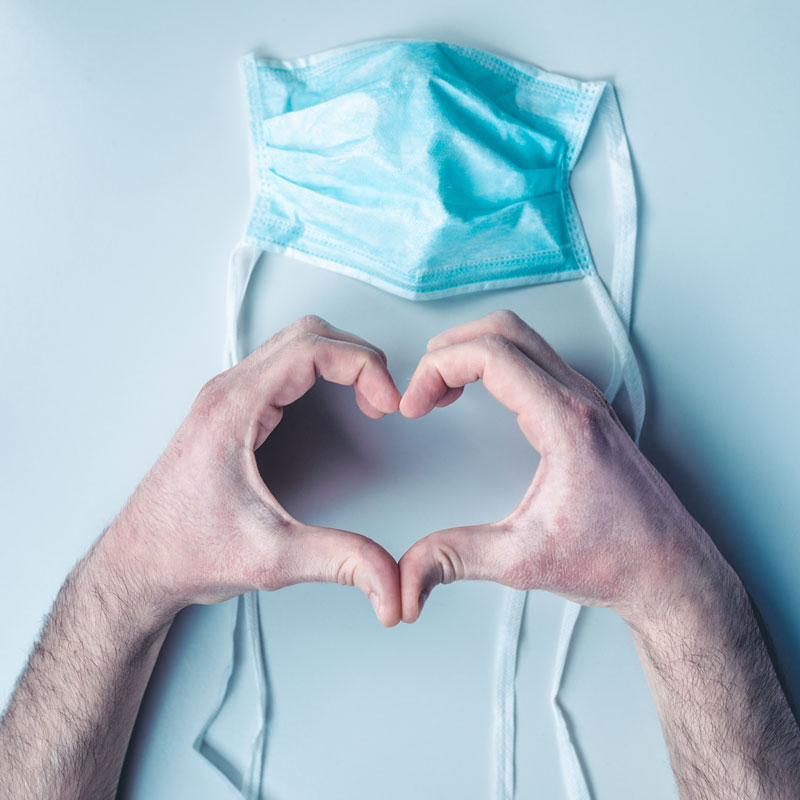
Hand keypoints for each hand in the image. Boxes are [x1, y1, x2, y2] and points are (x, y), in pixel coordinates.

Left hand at [97, 315, 402, 626]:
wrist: (138, 565)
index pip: (310, 349)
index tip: (389, 401)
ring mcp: (227, 397)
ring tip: (370, 400)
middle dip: (358, 358)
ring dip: (341, 361)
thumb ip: (339, 561)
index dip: (362, 366)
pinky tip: (339, 402)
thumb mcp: (271, 558)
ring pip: (296, 344)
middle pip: (307, 335)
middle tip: (385, 399)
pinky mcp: (232, 411)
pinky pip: (285, 367)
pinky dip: (323, 373)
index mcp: (233, 409)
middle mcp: (227, 392)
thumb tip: (389, 578)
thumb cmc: (184, 552)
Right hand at [398, 310, 720, 626]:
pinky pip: (535, 360)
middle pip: (505, 329)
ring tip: (441, 388)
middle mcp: (580, 400)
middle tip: (422, 386)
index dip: (438, 369)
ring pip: (522, 338)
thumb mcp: (523, 560)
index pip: (491, 355)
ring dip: (473, 351)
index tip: (415, 404)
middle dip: (451, 347)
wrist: (670, 572)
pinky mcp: (586, 412)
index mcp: (566, 422)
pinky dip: (496, 364)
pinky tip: (478, 395)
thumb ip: (456, 559)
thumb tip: (408, 573)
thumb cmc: (619, 559)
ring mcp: (586, 402)